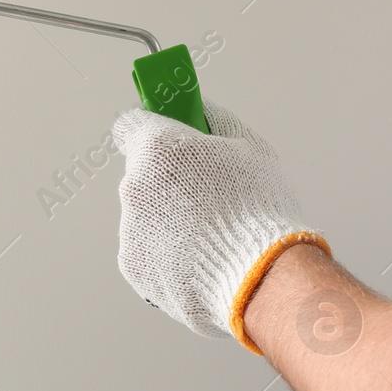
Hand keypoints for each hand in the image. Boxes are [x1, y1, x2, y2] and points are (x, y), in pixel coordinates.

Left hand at [112, 100, 329, 350]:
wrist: (260, 278)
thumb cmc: (260, 211)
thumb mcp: (251, 147)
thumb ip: (216, 121)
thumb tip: (201, 112)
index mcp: (157, 149)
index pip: (130, 124)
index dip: (153, 128)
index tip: (168, 136)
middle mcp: (133, 188)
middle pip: (143, 174)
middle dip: (169, 180)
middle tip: (208, 193)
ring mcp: (130, 231)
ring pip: (146, 215)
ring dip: (169, 219)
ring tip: (212, 234)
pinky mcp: (135, 268)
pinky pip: (150, 251)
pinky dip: (169, 253)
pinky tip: (202, 257)